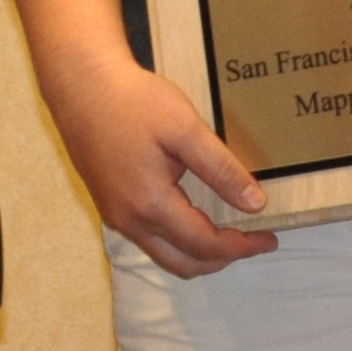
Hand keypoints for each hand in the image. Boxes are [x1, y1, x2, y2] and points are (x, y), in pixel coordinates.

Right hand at [42, 46, 277, 279]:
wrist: (82, 86)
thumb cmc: (133, 102)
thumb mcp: (185, 129)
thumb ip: (221, 169)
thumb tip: (254, 203)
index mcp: (151, 204)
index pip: (205, 245)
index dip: (242, 246)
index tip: (269, 237)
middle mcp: (130, 220)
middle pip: (185, 263)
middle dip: (223, 258)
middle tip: (253, 239)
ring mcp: (116, 216)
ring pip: (165, 255)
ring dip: (200, 253)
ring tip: (229, 232)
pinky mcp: (110, 206)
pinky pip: (150, 239)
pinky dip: (179, 241)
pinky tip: (194, 217)